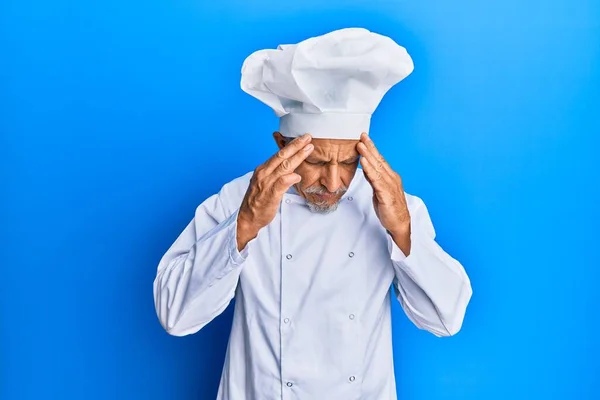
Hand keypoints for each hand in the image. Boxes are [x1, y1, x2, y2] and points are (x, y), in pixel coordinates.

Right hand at [236, 134, 313, 250]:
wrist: (248, 217)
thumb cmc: (258, 201)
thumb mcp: (266, 182)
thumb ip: (276, 174)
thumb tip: (290, 169)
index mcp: (263, 169)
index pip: (278, 154)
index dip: (291, 146)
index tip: (302, 139)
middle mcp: (264, 173)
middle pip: (282, 156)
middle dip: (296, 145)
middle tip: (308, 137)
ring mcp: (266, 183)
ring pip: (284, 166)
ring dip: (297, 156)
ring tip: (308, 149)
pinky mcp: (270, 194)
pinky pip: (281, 183)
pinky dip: (290, 178)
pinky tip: (297, 176)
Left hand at [357, 133, 411, 253]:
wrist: (400, 224)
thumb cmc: (390, 208)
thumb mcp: (379, 190)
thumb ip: (373, 179)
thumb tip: (366, 168)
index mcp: (390, 177)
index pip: (380, 160)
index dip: (372, 149)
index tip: (364, 138)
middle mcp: (391, 178)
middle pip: (379, 160)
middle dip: (370, 147)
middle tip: (362, 136)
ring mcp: (390, 186)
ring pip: (377, 168)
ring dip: (368, 156)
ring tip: (361, 145)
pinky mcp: (386, 195)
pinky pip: (376, 180)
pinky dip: (370, 170)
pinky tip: (364, 163)